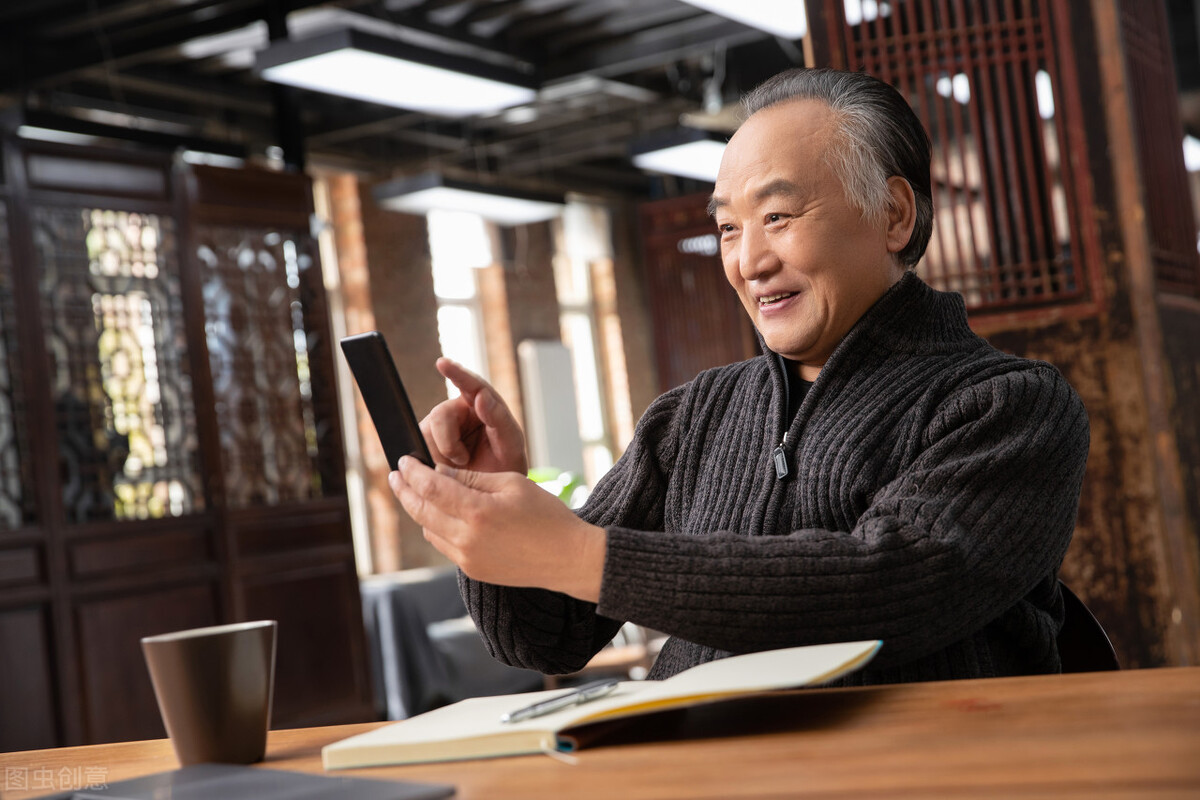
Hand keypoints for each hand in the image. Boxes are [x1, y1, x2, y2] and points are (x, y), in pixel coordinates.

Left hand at [389, 456, 604, 602]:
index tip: (404, 461)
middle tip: (396, 475)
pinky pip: (444, 545)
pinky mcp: (473, 570)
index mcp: (477, 512)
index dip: (413, 472)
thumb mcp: (512, 483)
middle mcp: (467, 539)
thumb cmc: (546, 516)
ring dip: (420, 509)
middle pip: (421, 511)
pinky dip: (436, 527)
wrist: (568, 558)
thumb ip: (473, 478)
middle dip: (405, 491)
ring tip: (417, 492)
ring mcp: (467, 558)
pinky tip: (441, 514)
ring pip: (429, 530)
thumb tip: (441, 473)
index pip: (430, 487)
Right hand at [420, 358, 527, 474]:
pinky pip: (418, 450)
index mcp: (482, 403)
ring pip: (426, 435)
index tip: (443, 363)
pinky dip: (432, 463)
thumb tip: (482, 395)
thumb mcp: (510, 444)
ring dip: (443, 455)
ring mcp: (439, 427)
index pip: (470, 384)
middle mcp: (458, 411)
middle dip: (448, 442)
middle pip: (439, 415)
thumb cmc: (506, 463)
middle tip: (464, 460)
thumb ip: (499, 418)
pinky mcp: (426, 444)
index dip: (455, 373)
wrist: (493, 491)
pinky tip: (446, 468)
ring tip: (462, 466)